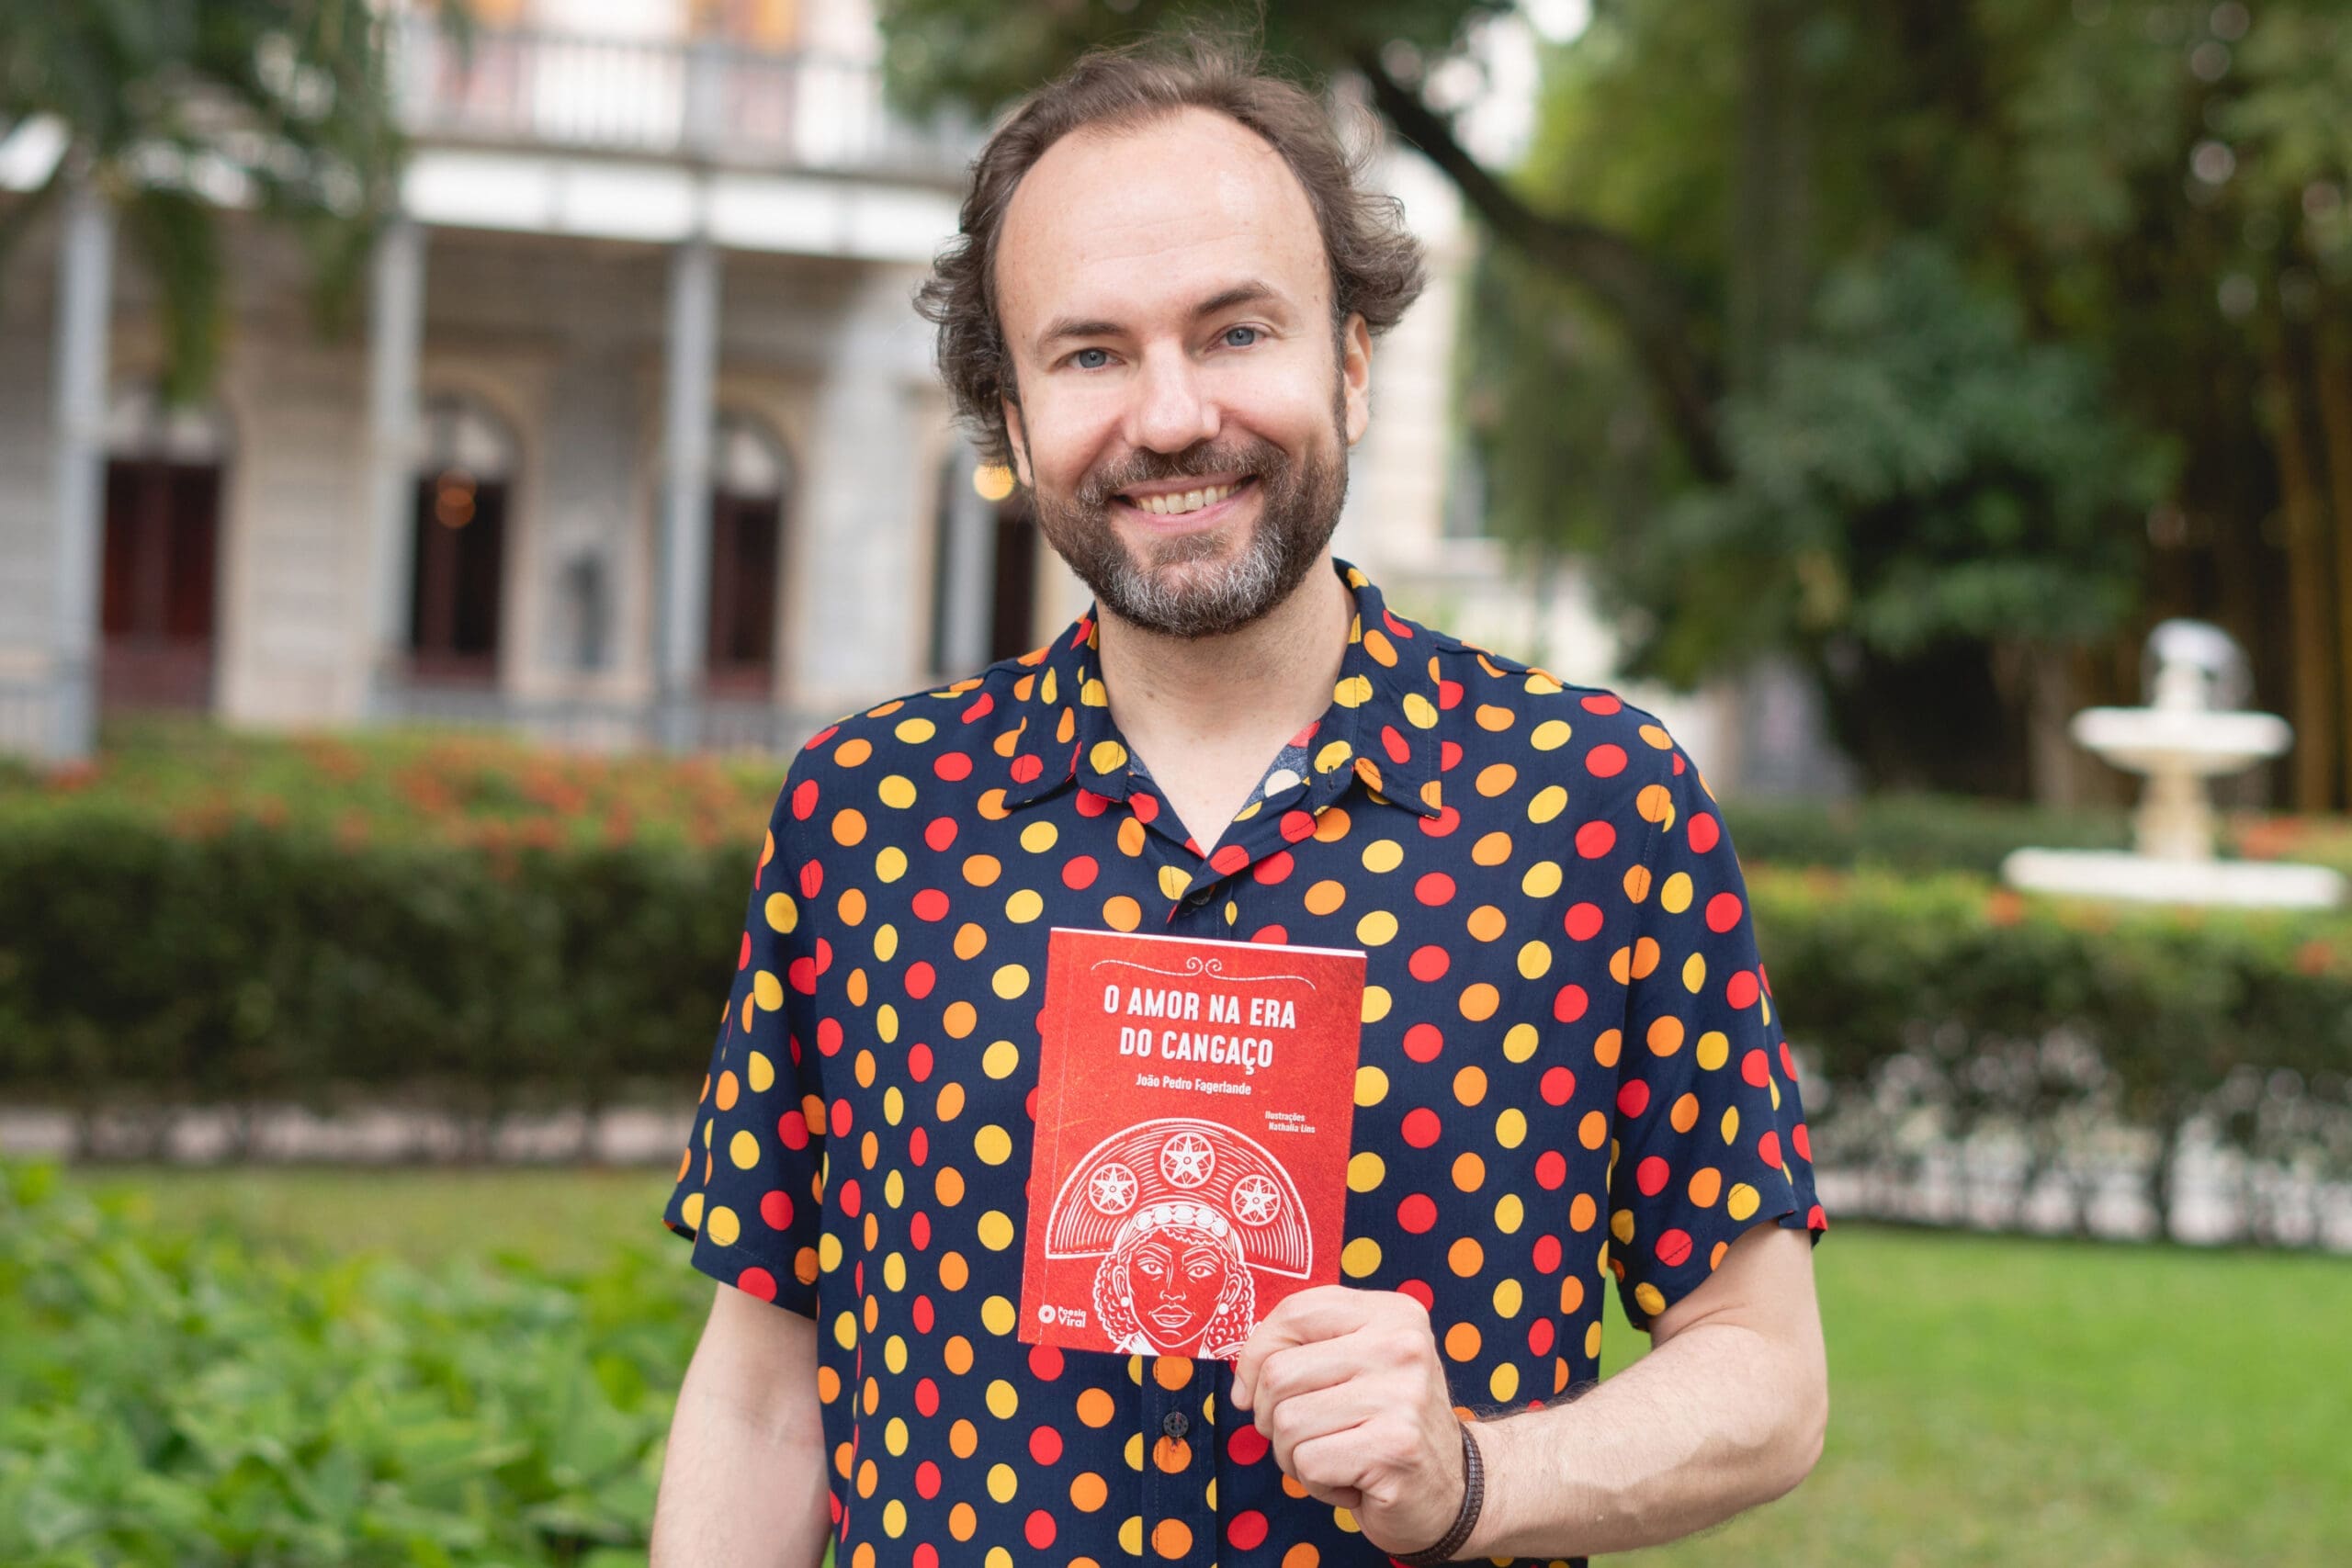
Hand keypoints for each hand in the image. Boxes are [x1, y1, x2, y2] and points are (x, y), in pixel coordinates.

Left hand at [1228, 1286, 1467, 1555]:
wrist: (1455, 1490)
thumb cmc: (1388, 1423)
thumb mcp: (1357, 1364)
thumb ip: (1304, 1349)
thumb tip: (1241, 1381)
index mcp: (1392, 1313)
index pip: (1295, 1312)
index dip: (1256, 1354)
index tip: (1252, 1389)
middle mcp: (1402, 1345)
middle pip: (1279, 1373)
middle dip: (1270, 1416)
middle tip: (1306, 1434)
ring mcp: (1403, 1396)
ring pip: (1287, 1422)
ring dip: (1293, 1455)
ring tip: (1335, 1456)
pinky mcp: (1395, 1448)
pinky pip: (1308, 1464)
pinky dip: (1316, 1483)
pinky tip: (1351, 1480)